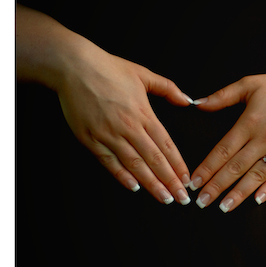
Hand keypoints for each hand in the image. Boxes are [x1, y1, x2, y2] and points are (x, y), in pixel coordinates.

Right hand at [55, 36, 194, 204]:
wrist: (75, 68)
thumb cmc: (109, 68)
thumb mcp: (144, 74)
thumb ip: (168, 88)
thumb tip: (187, 100)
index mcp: (143, 112)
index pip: (166, 144)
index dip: (178, 164)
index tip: (188, 179)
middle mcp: (128, 127)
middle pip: (154, 159)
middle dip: (169, 181)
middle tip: (181, 198)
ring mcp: (108, 134)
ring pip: (134, 164)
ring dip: (150, 184)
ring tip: (163, 198)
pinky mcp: (90, 139)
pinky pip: (109, 162)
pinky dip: (121, 176)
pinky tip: (133, 187)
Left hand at [189, 68, 265, 212]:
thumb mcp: (251, 84)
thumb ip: (223, 95)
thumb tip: (197, 103)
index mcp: (251, 121)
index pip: (223, 150)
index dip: (207, 168)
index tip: (194, 182)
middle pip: (236, 167)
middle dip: (217, 186)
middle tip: (201, 202)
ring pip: (256, 176)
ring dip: (238, 194)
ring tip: (223, 208)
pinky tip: (255, 200)